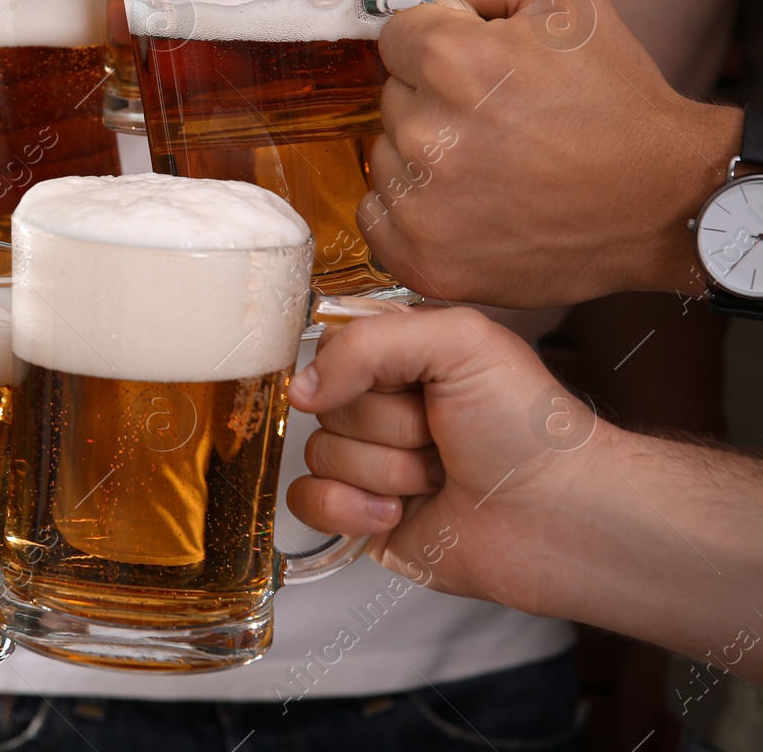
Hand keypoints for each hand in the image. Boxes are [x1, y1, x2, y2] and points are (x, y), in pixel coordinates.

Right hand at [285, 307, 607, 619]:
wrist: (557, 516)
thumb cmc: (529, 428)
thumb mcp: (460, 342)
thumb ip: (369, 343)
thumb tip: (301, 389)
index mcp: (402, 356)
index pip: (330, 347)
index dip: (357, 370)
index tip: (405, 384)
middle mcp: (383, 406)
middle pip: (326, 408)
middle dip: (387, 428)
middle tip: (441, 435)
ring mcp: (370, 461)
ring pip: (320, 456)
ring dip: (385, 472)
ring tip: (438, 476)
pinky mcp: (361, 513)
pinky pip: (308, 502)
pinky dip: (349, 509)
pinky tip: (397, 512)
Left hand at [365, 0, 737, 306]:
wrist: (660, 203)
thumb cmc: (615, 99)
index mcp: (452, 61)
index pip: (393, 37)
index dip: (438, 45)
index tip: (479, 68)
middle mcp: (427, 135)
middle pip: (390, 98)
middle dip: (433, 100)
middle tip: (499, 118)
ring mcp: (421, 206)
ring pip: (386, 156)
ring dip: (424, 156)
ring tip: (493, 163)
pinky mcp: (422, 260)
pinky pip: (377, 214)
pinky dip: (412, 209)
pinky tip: (467, 203)